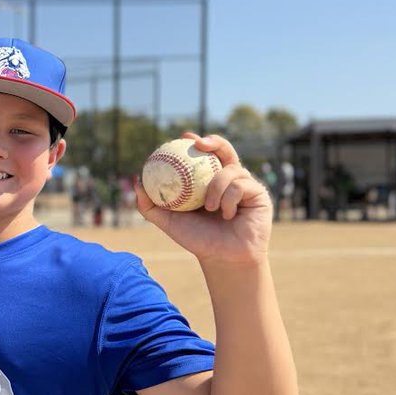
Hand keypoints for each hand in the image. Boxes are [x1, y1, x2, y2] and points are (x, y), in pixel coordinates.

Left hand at [136, 132, 271, 265]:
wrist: (223, 258)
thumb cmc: (197, 239)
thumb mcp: (168, 221)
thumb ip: (150, 204)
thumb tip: (136, 181)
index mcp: (208, 181)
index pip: (203, 156)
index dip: (195, 142)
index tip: (183, 136)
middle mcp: (228, 179)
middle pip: (224, 150)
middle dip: (214, 141)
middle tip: (199, 143)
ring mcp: (245, 184)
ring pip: (230, 169)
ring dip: (216, 186)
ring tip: (209, 207)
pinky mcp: (259, 193)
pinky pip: (241, 185)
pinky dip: (229, 199)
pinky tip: (227, 215)